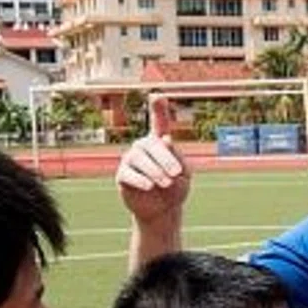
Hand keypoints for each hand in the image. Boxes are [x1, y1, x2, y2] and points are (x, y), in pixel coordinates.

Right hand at [115, 94, 190, 229]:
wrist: (163, 211)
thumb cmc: (175, 189)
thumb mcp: (184, 173)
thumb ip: (177, 156)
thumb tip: (165, 140)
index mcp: (160, 143)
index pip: (158, 122)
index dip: (158, 108)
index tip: (158, 95)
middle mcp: (144, 147)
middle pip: (151, 144)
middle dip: (165, 158)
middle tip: (176, 174)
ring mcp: (131, 160)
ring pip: (139, 158)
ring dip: (154, 170)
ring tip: (166, 183)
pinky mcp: (123, 175)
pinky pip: (128, 173)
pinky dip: (140, 179)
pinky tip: (150, 186)